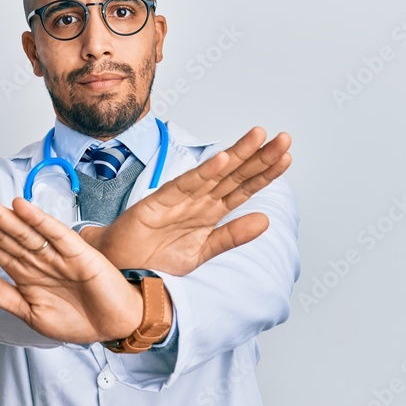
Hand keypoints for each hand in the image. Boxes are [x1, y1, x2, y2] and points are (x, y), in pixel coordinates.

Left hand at [0, 189, 146, 343]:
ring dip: (0, 215)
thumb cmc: (77, 319)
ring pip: (23, 231)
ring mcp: (58, 254)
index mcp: (24, 272)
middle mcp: (38, 258)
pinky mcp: (80, 255)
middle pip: (3, 233)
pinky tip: (21, 207)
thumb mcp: (29, 312)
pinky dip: (39, 221)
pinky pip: (56, 235)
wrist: (115, 326)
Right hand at [80, 126, 291, 274]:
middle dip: (259, 157)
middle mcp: (198, 201)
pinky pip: (184, 186)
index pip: (243, 189)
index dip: (264, 174)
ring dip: (237, 155)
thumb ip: (231, 236)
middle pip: (234, 176)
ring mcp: (178, 200)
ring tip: (258, 136)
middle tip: (284, 139)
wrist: (119, 270)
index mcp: (210, 213)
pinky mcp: (158, 203)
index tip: (286, 158)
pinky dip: (202, 173)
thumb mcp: (201, 252)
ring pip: (214, 174)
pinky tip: (221, 160)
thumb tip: (265, 220)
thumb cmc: (154, 259)